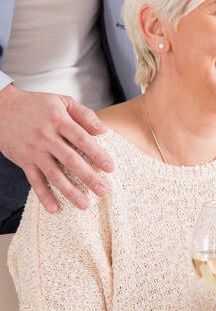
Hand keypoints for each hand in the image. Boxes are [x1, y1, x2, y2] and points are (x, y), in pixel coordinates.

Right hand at [0, 85, 112, 212]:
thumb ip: (84, 114)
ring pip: (53, 174)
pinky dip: (43, 195)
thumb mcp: (61, 102)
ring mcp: (34, 151)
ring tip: (84, 204)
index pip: (82, 139)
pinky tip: (54, 208)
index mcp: (59, 121)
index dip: (97, 154)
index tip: (110, 168)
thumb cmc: (36, 105)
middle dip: (88, 177)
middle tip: (103, 191)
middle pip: (70, 160)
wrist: (1, 107)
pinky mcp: (23, 161)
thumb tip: (103, 130)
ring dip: (69, 191)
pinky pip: (34, 180)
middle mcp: (46, 137)